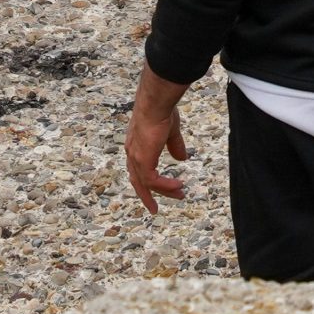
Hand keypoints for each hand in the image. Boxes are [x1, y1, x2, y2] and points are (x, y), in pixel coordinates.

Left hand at [124, 69, 190, 212]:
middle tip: (155, 209)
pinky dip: (166, 185)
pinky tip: (179, 185)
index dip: (145, 180)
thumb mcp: (170, 131)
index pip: (138, 168)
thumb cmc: (162, 111)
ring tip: (180, 195)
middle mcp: (132, 153)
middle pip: (137, 181)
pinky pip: (153, 181)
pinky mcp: (143, 161)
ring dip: (163, 191)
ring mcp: (136, 158)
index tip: (156, 190)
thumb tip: (182, 159)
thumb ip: (175, 145)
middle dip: (147, 195)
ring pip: (146, 183)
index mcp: (136, 145)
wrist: (155, 103)